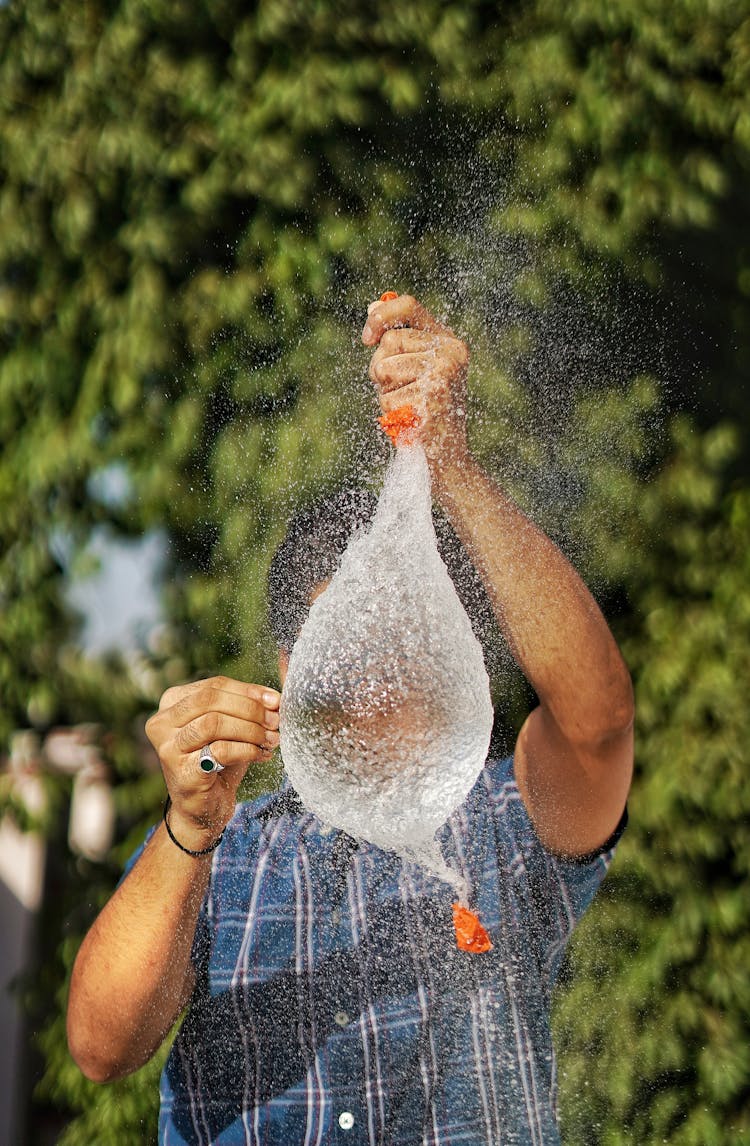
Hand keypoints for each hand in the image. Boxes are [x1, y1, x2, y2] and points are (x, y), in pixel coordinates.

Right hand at [145, 677, 280, 847]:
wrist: (203, 809)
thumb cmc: (217, 762)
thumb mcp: (230, 726)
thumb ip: (246, 706)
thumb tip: (275, 698)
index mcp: (172, 703)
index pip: (214, 685)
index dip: (248, 691)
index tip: (275, 701)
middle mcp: (161, 722)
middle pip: (210, 700)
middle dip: (250, 709)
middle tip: (275, 721)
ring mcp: (168, 747)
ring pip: (213, 723)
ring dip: (250, 729)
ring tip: (270, 739)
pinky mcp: (180, 771)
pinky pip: (219, 750)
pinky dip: (246, 750)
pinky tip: (261, 755)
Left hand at [362, 294, 469, 471]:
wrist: (448, 458)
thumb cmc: (426, 414)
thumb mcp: (414, 372)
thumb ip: (398, 341)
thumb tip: (372, 306)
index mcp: (449, 341)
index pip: (408, 306)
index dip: (380, 317)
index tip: (366, 339)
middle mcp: (451, 351)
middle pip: (389, 342)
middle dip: (381, 370)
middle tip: (399, 392)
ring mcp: (445, 373)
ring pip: (385, 369)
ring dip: (386, 394)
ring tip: (408, 408)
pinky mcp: (434, 397)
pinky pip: (388, 398)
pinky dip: (392, 415)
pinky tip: (412, 422)